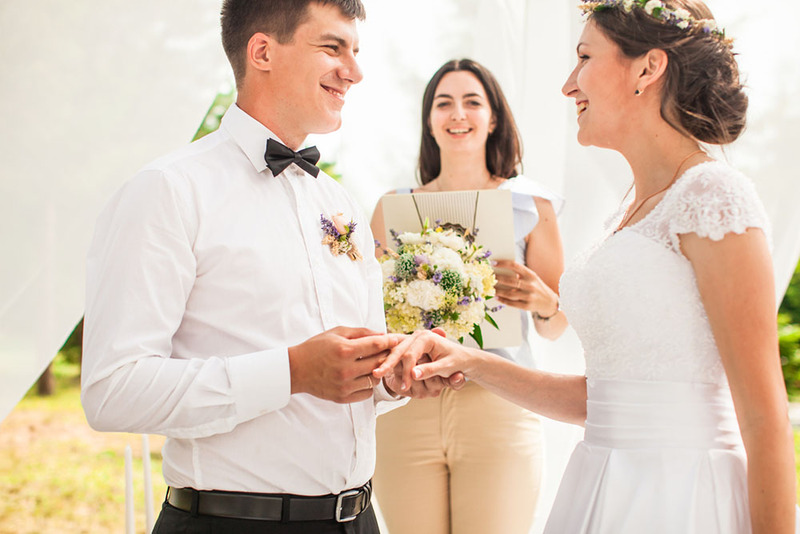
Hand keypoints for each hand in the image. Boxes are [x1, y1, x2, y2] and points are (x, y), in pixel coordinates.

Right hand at [288, 327, 402, 403]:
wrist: (295, 369)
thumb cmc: (316, 347)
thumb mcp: (337, 333)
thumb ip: (361, 332)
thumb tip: (382, 334)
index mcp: (344, 351)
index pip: (376, 345)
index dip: (389, 341)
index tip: (395, 339)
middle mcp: (346, 370)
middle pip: (379, 362)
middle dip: (385, 355)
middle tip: (386, 351)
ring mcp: (344, 386)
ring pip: (375, 379)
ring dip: (377, 371)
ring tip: (372, 364)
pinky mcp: (342, 398)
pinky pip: (367, 393)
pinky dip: (368, 385)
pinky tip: (362, 377)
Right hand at [374, 329, 469, 391]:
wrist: (462, 358)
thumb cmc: (457, 361)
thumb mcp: (447, 367)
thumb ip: (430, 370)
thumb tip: (414, 374)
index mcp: (427, 338)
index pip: (411, 354)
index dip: (407, 371)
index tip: (405, 386)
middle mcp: (417, 337)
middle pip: (399, 350)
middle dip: (388, 364)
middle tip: (377, 375)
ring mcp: (412, 341)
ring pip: (395, 352)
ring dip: (386, 364)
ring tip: (376, 374)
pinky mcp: (409, 348)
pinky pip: (396, 355)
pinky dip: (389, 364)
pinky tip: (380, 372)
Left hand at [493, 259, 558, 316]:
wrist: (549, 302)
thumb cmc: (536, 287)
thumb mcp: (532, 277)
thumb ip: (520, 273)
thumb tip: (501, 268)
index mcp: (531, 275)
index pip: (515, 266)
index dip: (503, 263)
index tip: (492, 263)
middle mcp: (530, 285)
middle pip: (510, 280)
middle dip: (497, 278)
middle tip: (487, 276)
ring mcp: (529, 296)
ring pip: (509, 293)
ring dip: (497, 291)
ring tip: (489, 288)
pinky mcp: (527, 306)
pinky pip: (512, 303)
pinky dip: (502, 300)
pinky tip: (496, 297)